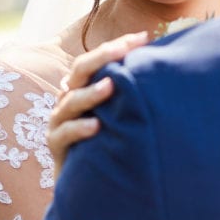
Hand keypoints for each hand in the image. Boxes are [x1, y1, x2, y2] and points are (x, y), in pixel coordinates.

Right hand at [48, 31, 148, 178]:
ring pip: (72, 101)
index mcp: (83, 87)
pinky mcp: (56, 144)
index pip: (97, 59)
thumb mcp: (119, 114)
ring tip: (110, 87)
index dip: (118, 46)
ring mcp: (60, 121)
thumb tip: (163, 68)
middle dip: (102, 58)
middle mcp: (69, 99)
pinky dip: (80, 128)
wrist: (87, 182)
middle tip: (123, 50)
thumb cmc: (108, 142)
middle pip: (80, 71)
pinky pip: (66, 133)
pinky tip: (96, 126)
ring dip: (91, 93)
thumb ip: (131, 93)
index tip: (143, 37)